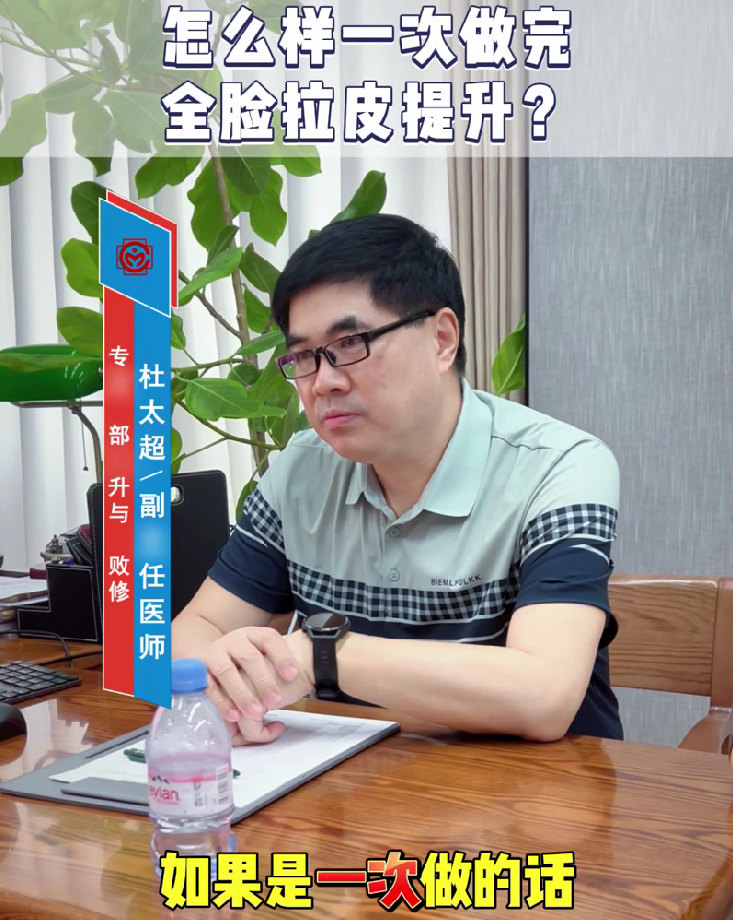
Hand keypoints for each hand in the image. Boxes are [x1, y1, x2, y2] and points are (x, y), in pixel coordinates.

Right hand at [205, 626, 312, 744]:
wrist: (210, 657)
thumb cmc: (246, 664)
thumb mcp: (263, 657)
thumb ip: (279, 664)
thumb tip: (299, 678)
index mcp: (252, 635)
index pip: (269, 638)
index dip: (282, 655)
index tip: (292, 675)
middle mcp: (233, 641)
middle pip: (249, 656)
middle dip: (263, 680)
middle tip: (276, 702)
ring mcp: (214, 654)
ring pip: (227, 671)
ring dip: (242, 693)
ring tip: (257, 713)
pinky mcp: (199, 672)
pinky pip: (209, 686)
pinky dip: (222, 701)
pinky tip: (234, 715)